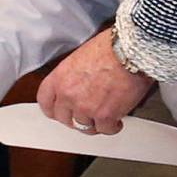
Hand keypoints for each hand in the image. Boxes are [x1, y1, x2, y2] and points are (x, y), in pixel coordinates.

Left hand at [36, 29, 152, 134]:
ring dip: (95, 123)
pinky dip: (113, 126)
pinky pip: (105, 130)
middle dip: (76, 118)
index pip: (45, 102)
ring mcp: (86, 108)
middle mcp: (69, 95)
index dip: (54, 109)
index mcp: (60, 78)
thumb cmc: (111, 47)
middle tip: (88, 114)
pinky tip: (117, 120)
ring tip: (104, 116)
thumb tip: (78, 85)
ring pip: (85, 127)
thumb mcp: (81, 56)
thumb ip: (74, 76)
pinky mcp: (105, 116)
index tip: (60, 111)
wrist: (131, 51)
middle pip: (64, 118)